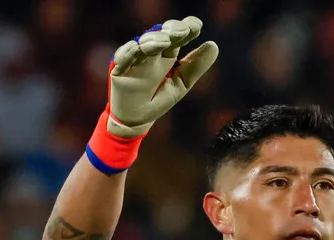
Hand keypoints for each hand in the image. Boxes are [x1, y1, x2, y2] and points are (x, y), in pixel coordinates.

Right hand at [107, 16, 218, 137]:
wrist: (138, 119)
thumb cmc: (159, 98)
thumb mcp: (182, 83)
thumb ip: (196, 66)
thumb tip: (214, 44)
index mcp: (167, 54)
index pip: (177, 37)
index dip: (186, 29)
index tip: (197, 26)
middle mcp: (151, 52)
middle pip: (160, 35)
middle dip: (171, 31)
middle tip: (183, 31)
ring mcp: (135, 59)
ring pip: (142, 44)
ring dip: (153, 40)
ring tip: (165, 40)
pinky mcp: (119, 69)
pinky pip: (122, 58)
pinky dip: (129, 52)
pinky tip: (137, 47)